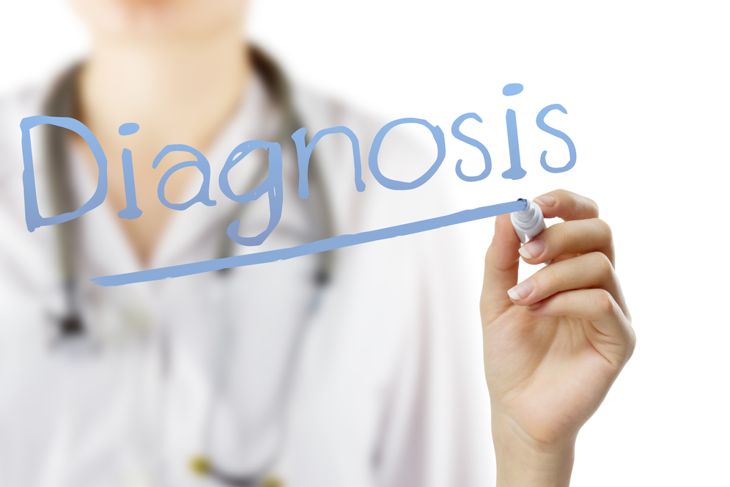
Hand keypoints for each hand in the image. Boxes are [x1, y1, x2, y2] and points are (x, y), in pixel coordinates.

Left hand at [481, 190, 634, 486]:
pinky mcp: (619, 339)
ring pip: (599, 264)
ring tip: (521, 299)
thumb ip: (500, 258)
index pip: (584, 218)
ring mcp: (612, 310)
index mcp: (570, 267)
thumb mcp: (495, 299)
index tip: (535, 204)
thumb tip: (507, 212)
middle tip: (526, 255)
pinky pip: (602, 301)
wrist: (516, 409)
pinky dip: (566, 300)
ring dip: (553, 274)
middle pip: (599, 231)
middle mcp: (597, 283)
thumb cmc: (509, 355)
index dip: (565, 203)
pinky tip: (538, 314)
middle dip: (559, 234)